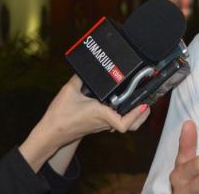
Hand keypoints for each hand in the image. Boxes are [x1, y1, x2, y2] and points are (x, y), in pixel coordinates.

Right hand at [19, 75, 150, 171]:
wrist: (52, 132)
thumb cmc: (60, 115)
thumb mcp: (69, 90)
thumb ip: (80, 76)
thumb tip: (89, 66)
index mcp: (101, 114)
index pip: (123, 123)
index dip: (136, 115)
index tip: (144, 105)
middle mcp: (105, 122)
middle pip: (131, 125)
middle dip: (142, 115)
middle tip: (147, 102)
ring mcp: (102, 125)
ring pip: (124, 123)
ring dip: (135, 114)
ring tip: (140, 100)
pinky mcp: (99, 125)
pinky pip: (116, 121)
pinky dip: (123, 114)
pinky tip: (122, 103)